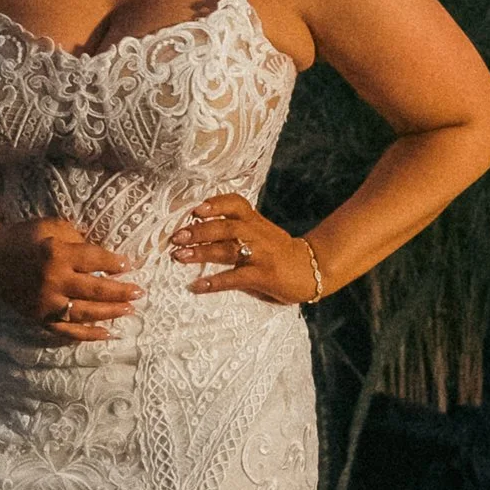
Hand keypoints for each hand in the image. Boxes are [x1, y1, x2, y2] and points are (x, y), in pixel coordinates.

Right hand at [0, 214, 138, 342]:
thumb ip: (77, 239)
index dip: (115, 263)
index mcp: (57, 253)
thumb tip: (101, 255)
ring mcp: (46, 302)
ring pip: (86, 313)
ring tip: (129, 310)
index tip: (129, 265)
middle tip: (139, 292)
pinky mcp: (38, 317)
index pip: (95, 260)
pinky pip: (67, 330)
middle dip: (122, 292)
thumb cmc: (22, 236)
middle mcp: (53, 280)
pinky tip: (107, 334)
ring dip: (111, 312)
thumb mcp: (51, 227)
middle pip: (96, 289)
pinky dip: (88, 334)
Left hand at [173, 195, 314, 302]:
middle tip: (176, 236)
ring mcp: (261, 255)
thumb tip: (199, 233)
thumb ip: (238, 231)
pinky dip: (215, 282)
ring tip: (179, 255)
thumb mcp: (261, 234)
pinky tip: (197, 286)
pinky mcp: (264, 276)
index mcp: (256, 222)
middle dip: (199, 230)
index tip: (196, 208)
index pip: (236, 203)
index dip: (216, 204)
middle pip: (225, 226)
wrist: (313, 269)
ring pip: (227, 249)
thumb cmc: (280, 253)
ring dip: (201, 252)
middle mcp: (257, 234)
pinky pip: (235, 278)